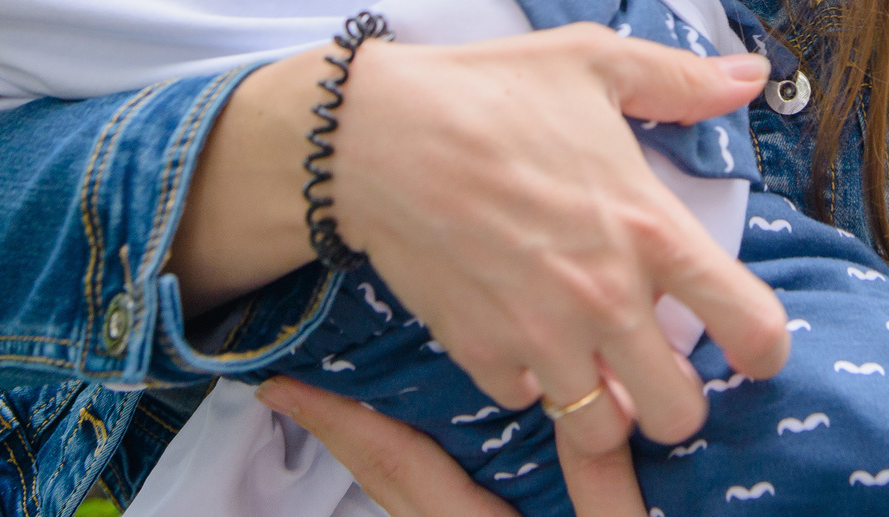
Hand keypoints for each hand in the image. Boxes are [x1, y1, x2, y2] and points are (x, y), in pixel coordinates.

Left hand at [258, 376, 644, 516]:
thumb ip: (601, 475)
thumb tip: (587, 393)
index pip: (398, 465)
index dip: (342, 421)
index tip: (287, 386)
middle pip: (384, 485)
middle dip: (341, 433)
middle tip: (298, 385)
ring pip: (400, 506)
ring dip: (375, 457)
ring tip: (357, 409)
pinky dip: (412, 481)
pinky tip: (427, 458)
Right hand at [325, 28, 790, 452]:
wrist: (376, 136)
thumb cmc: (489, 90)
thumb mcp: (595, 63)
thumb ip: (682, 81)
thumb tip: (751, 77)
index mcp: (650, 228)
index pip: (749, 324)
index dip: (764, 347)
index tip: (749, 343)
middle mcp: (607, 297)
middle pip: (681, 413)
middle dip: (677, 397)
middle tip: (655, 360)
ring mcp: (542, 335)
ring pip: (603, 429)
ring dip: (604, 401)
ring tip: (590, 358)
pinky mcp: (482, 352)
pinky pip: (524, 400)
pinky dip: (528, 379)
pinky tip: (521, 332)